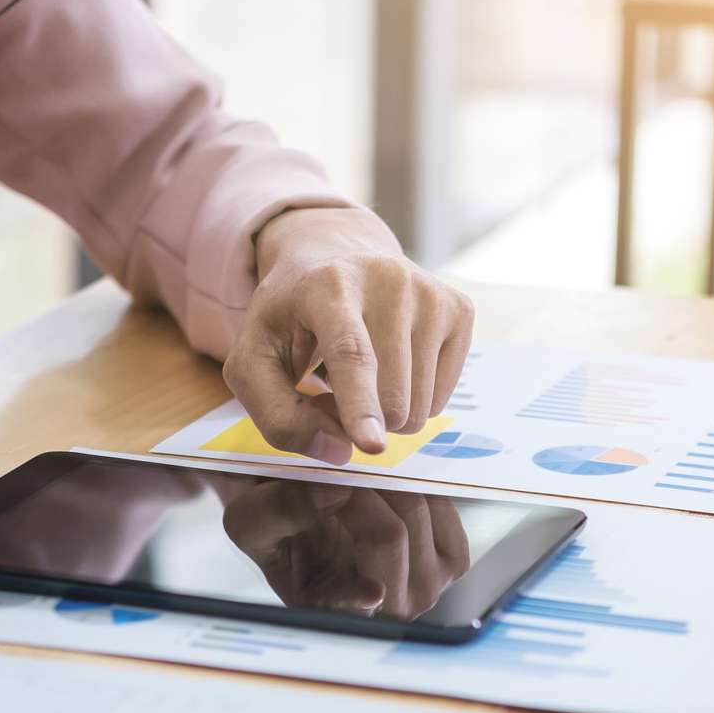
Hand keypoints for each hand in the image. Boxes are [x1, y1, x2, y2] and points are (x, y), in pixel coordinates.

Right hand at [222, 479, 471, 618]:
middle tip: (338, 463)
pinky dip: (414, 484)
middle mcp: (385, 611)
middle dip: (362, 486)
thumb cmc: (277, 529)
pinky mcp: (454, 562)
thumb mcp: (248, 520)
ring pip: (415, 511)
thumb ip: (277, 511)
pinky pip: (441, 506)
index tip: (362, 571)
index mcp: (333, 614)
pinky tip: (387, 486)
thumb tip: (335, 489)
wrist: (305, 522)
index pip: (352, 601)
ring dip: (384, 478)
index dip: (357, 581)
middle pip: (387, 534)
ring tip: (356, 471)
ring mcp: (427, 589)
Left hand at [224, 207, 475, 464]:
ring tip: (364, 372)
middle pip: (391, 399)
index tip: (372, 444)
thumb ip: (279, 416)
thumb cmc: (290, 320)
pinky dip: (413, 399)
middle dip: (362, 419)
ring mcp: (430, 292)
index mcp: (327, 286)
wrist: (334, 260)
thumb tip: (339, 452)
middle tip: (335, 386)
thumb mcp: (254, 362)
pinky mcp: (458, 309)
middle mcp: (387, 279)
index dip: (359, 403)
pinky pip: (441, 399)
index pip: (350, 352)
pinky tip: (393, 364)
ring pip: (420, 407)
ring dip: (386, 412)